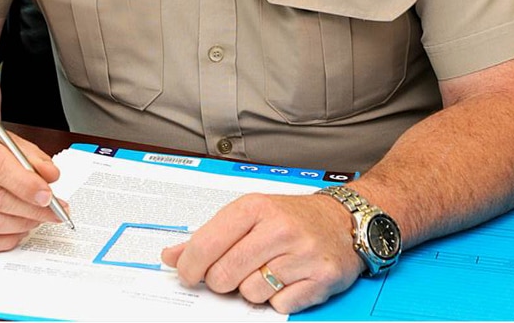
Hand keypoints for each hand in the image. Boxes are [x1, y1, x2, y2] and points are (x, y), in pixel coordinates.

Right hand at [0, 121, 64, 252]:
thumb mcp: (13, 143)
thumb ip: (34, 159)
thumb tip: (51, 177)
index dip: (24, 184)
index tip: (48, 195)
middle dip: (30, 209)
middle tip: (54, 212)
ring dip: (20, 225)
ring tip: (38, 219)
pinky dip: (4, 241)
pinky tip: (19, 230)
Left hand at [161, 192, 363, 313]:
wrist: (343, 220)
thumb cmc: (291, 218)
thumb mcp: (249, 215)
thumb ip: (208, 236)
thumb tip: (171, 255)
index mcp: (254, 207)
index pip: (206, 244)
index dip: (190, 266)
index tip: (189, 273)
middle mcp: (278, 227)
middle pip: (224, 274)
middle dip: (223, 280)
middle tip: (235, 271)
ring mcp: (301, 252)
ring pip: (250, 293)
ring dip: (253, 290)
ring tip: (266, 271)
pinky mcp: (321, 277)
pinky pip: (280, 306)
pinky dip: (278, 299)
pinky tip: (287, 280)